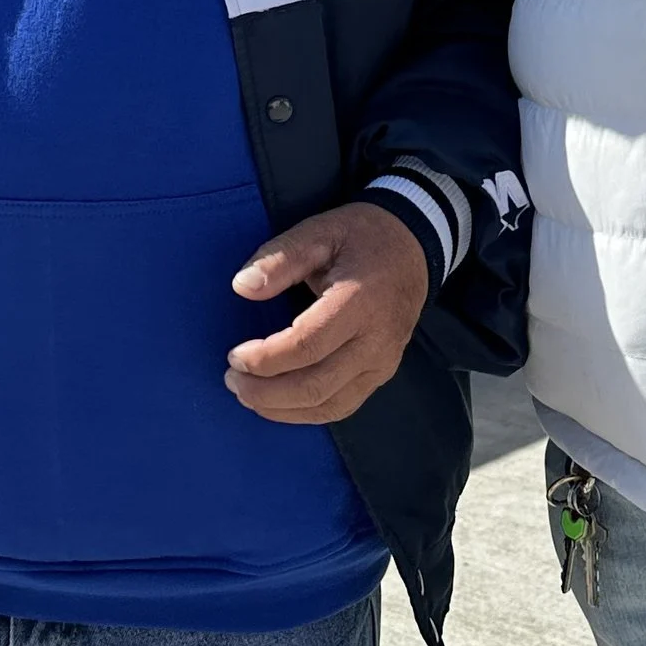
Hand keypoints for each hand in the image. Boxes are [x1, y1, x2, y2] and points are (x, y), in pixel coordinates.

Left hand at [227, 197, 432, 423]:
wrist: (413, 247)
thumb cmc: (362, 237)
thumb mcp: (319, 232)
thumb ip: (280, 258)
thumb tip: (242, 287)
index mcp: (361, 301)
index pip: (308, 345)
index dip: (266, 359)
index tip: (235, 357)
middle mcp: (377, 340)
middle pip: (316, 385)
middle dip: (266, 392)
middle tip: (232, 380)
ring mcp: (383, 362)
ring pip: (329, 405)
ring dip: (282, 408)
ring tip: (247, 394)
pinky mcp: (382, 373)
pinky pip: (342, 406)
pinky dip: (305, 413)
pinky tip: (277, 404)